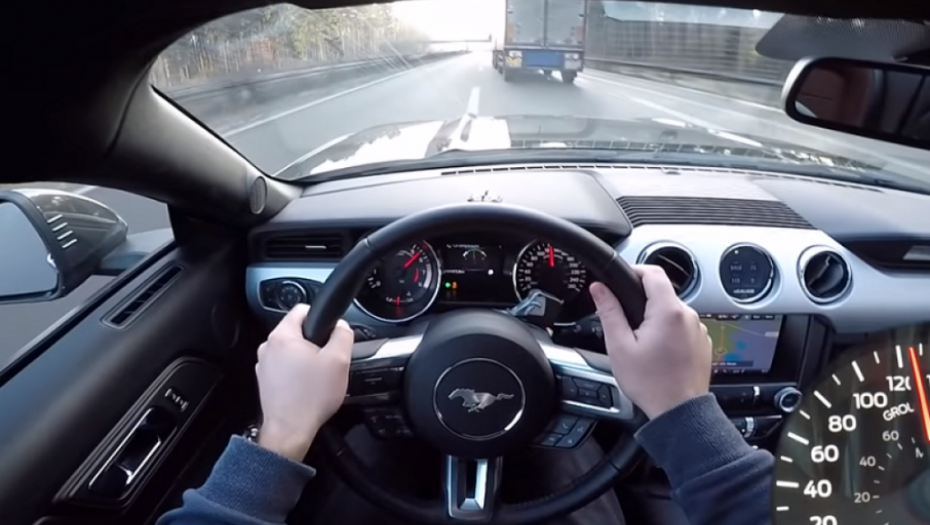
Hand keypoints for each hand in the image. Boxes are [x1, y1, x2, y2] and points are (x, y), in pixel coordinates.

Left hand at [254, 304, 353, 460]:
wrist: (290, 430)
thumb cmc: (311, 397)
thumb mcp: (338, 361)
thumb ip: (343, 335)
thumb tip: (341, 326)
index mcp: (282, 336)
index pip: (303, 309)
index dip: (322, 318)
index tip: (331, 334)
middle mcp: (268, 347)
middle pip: (297, 331)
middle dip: (315, 342)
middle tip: (328, 360)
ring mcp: (264, 364)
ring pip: (292, 350)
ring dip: (306, 358)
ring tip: (318, 376)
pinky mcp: (266, 380)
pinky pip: (285, 367)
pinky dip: (296, 372)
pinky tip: (307, 387)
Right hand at [589, 265, 711, 419]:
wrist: (679, 412)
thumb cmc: (651, 384)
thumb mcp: (619, 346)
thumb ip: (609, 311)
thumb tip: (599, 288)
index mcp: (668, 311)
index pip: (653, 272)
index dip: (634, 271)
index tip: (622, 281)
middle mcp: (688, 315)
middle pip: (662, 292)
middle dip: (642, 302)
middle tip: (627, 325)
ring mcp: (699, 329)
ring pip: (672, 311)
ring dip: (656, 319)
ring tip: (643, 344)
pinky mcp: (702, 342)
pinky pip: (683, 327)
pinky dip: (670, 332)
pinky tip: (659, 353)